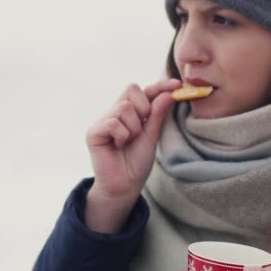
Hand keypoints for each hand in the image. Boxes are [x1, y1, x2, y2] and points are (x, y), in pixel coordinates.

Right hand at [84, 78, 181, 232]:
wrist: (125, 186)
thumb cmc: (137, 162)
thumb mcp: (152, 135)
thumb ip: (158, 114)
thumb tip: (169, 92)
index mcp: (129, 111)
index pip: (143, 90)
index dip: (159, 85)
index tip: (176, 84)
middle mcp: (114, 112)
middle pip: (131, 90)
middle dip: (143, 109)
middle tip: (140, 130)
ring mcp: (103, 121)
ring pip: (124, 108)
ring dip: (133, 128)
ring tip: (128, 142)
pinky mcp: (94, 132)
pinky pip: (113, 122)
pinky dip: (122, 136)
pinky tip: (118, 146)